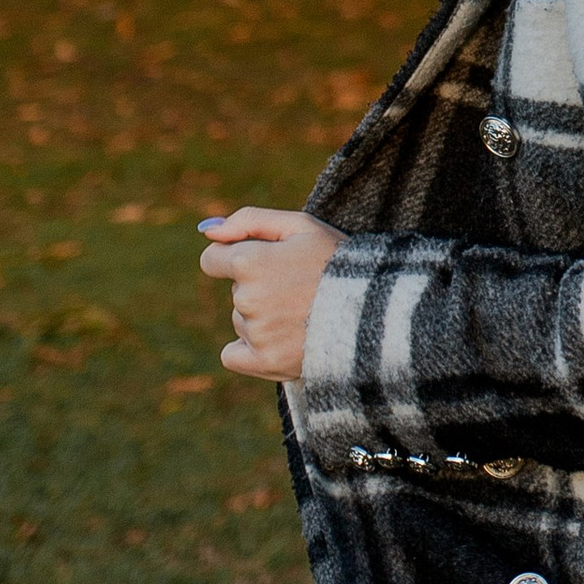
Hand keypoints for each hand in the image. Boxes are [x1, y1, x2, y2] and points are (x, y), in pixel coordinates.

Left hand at [204, 206, 340, 381]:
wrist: (375, 309)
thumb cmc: (338, 261)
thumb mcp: (301, 225)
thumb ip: (250, 220)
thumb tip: (208, 232)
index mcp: (250, 262)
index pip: (212, 260)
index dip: (237, 258)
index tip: (264, 264)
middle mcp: (248, 298)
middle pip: (236, 293)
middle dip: (259, 288)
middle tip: (300, 289)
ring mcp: (256, 333)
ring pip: (242, 321)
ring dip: (263, 318)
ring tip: (303, 314)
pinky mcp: (265, 362)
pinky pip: (233, 355)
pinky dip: (249, 350)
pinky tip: (280, 341)